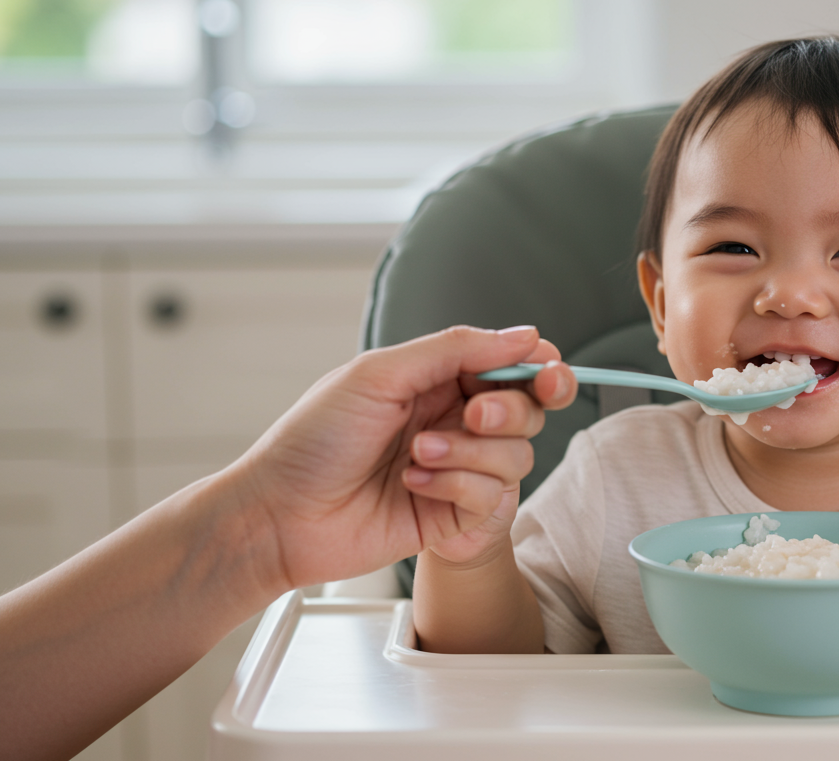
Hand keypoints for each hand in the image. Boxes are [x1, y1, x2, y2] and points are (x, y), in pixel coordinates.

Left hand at [228, 325, 575, 594]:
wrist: (280, 514)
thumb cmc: (313, 439)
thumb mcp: (380, 374)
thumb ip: (456, 349)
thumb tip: (523, 336)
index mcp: (437, 380)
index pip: (509, 367)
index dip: (538, 366)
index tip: (547, 369)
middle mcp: (454, 422)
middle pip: (526, 410)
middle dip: (509, 410)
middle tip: (473, 414)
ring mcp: (457, 469)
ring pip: (516, 455)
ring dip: (469, 452)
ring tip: (417, 455)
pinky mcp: (455, 514)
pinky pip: (492, 496)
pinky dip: (455, 486)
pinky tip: (412, 484)